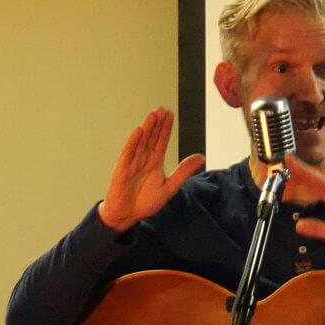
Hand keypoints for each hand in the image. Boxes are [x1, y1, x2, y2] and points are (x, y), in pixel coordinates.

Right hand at [98, 107, 203, 231]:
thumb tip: (201, 156)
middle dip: (157, 123)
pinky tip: (139, 131)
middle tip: (163, 108)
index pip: (161, 141)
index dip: (166, 128)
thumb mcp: (169, 186)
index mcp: (154, 162)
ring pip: (141, 142)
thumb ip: (184, 171)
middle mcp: (143, 159)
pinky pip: (128, 153)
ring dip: (147, 129)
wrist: (128, 215)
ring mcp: (132, 163)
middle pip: (151, 138)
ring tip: (153, 114)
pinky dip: (133, 142)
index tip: (170, 114)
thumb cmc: (146, 201)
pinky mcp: (122, 170)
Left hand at [284, 155, 324, 255]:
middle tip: (285, 155)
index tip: (286, 162)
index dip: (301, 174)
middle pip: (319, 181)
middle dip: (302, 169)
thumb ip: (320, 229)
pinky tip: (319, 182)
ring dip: (312, 175)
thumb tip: (298, 226)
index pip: (316, 186)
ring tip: (296, 164)